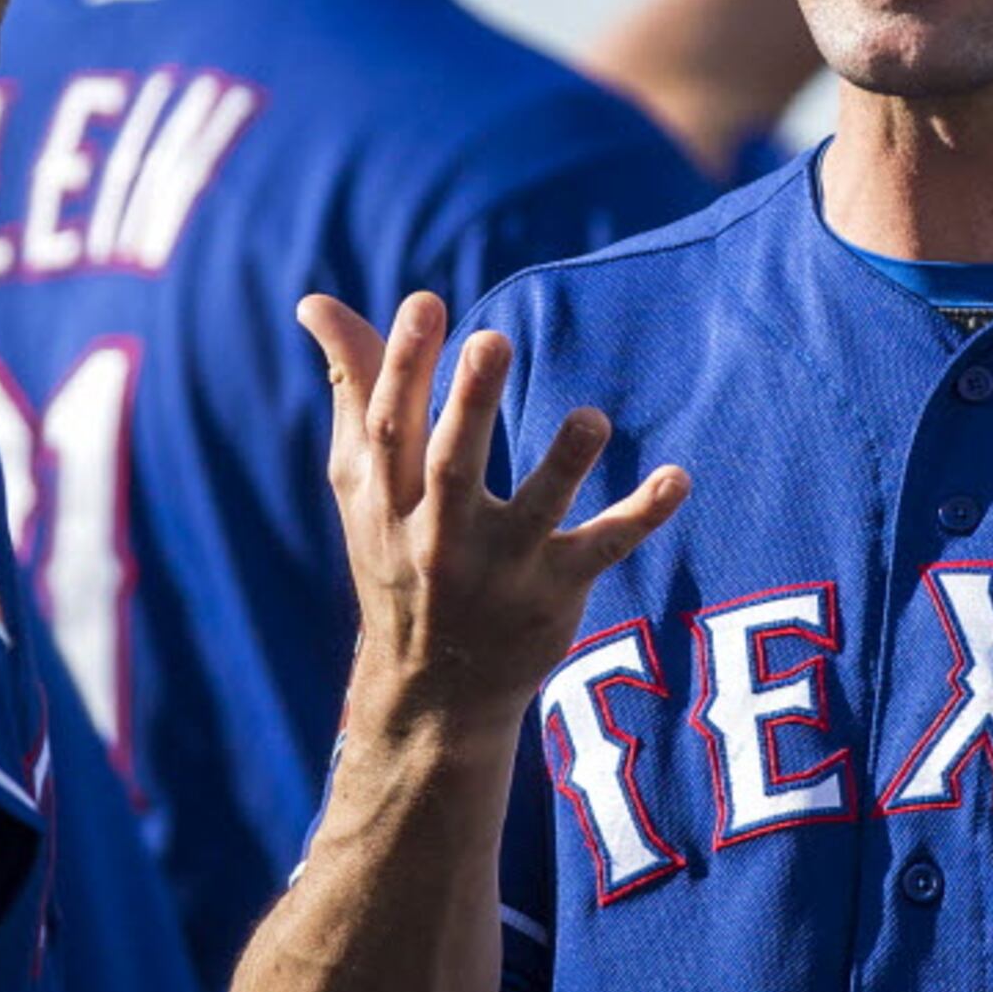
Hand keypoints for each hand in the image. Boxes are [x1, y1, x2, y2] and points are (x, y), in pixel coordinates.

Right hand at [299, 291, 688, 732]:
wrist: (433, 691)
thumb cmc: (397, 555)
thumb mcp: (362, 482)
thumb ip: (353, 386)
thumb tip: (315, 300)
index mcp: (387, 500)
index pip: (390, 427)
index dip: (403, 365)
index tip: (426, 302)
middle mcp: (438, 537)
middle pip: (452, 467)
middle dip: (470, 405)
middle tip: (492, 340)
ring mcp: (500, 569)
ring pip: (535, 512)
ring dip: (563, 464)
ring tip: (590, 419)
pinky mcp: (553, 594)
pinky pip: (601, 551)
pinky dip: (640, 516)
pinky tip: (678, 479)